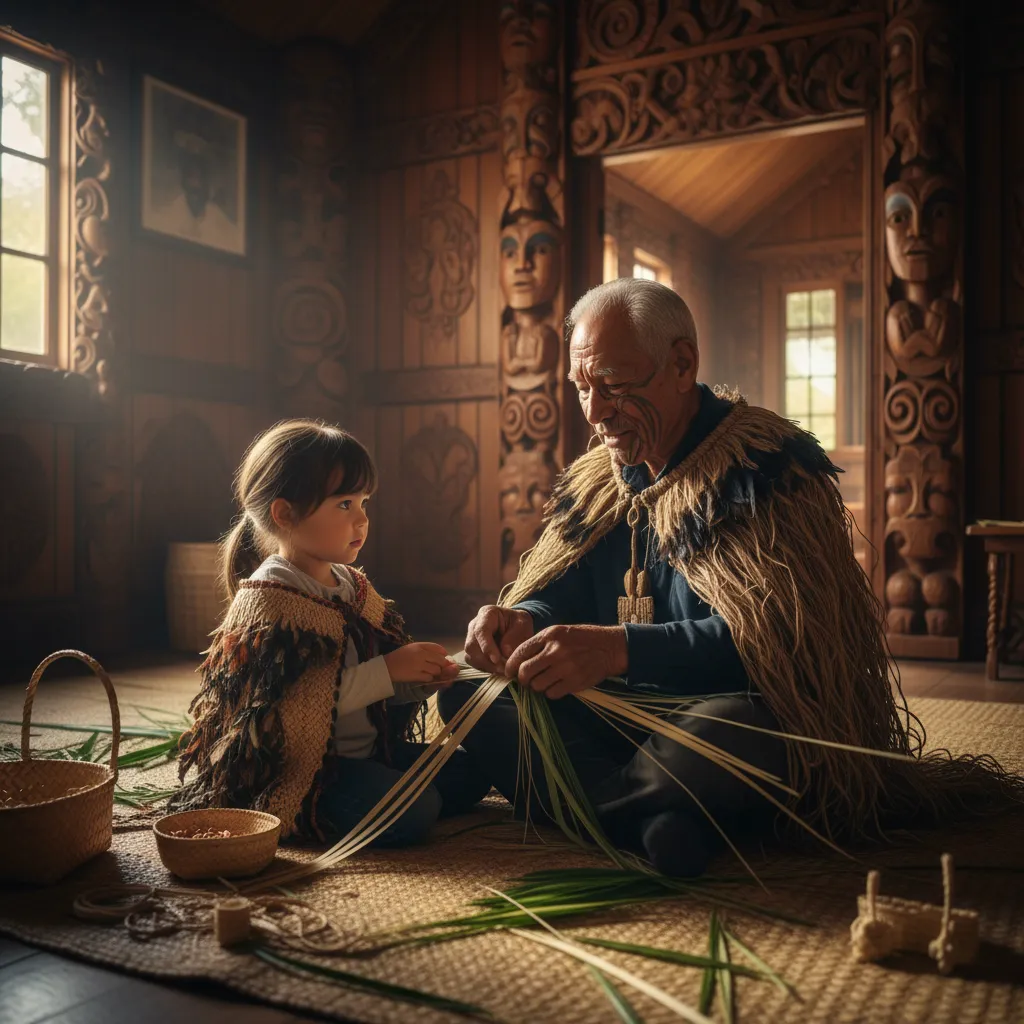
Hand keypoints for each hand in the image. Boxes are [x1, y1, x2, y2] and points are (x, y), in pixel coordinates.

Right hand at [384, 643, 459, 684]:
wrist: (386, 667)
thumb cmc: (400, 656)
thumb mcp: (413, 647)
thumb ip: (427, 649)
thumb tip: (444, 654)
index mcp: (420, 646)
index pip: (439, 649)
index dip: (443, 655)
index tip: (442, 658)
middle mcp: (421, 654)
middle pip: (441, 660)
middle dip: (441, 665)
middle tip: (436, 667)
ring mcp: (419, 665)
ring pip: (436, 670)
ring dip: (435, 673)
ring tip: (428, 672)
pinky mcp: (416, 675)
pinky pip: (429, 678)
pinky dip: (428, 678)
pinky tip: (422, 677)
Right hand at [464, 605, 534, 672]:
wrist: (517, 628)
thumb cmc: (520, 624)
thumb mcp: (523, 625)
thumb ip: (514, 637)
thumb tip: (504, 653)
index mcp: (487, 613)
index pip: (481, 630)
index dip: (487, 646)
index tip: (497, 659)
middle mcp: (475, 625)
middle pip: (472, 645)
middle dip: (486, 660)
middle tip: (503, 669)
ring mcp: (471, 638)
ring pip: (470, 656)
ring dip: (486, 666)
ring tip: (502, 670)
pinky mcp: (472, 651)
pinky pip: (473, 662)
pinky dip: (484, 668)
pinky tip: (497, 669)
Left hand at [504, 624, 627, 698]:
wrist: (609, 648)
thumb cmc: (581, 639)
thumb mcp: (559, 632)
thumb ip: (539, 644)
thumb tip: (516, 662)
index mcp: (549, 636)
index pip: (520, 652)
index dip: (510, 665)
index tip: (509, 672)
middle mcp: (556, 651)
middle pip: (525, 672)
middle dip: (521, 679)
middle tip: (525, 680)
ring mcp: (565, 668)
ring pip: (537, 685)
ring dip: (537, 686)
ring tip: (544, 681)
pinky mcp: (574, 682)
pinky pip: (552, 694)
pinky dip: (551, 692)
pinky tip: (556, 685)